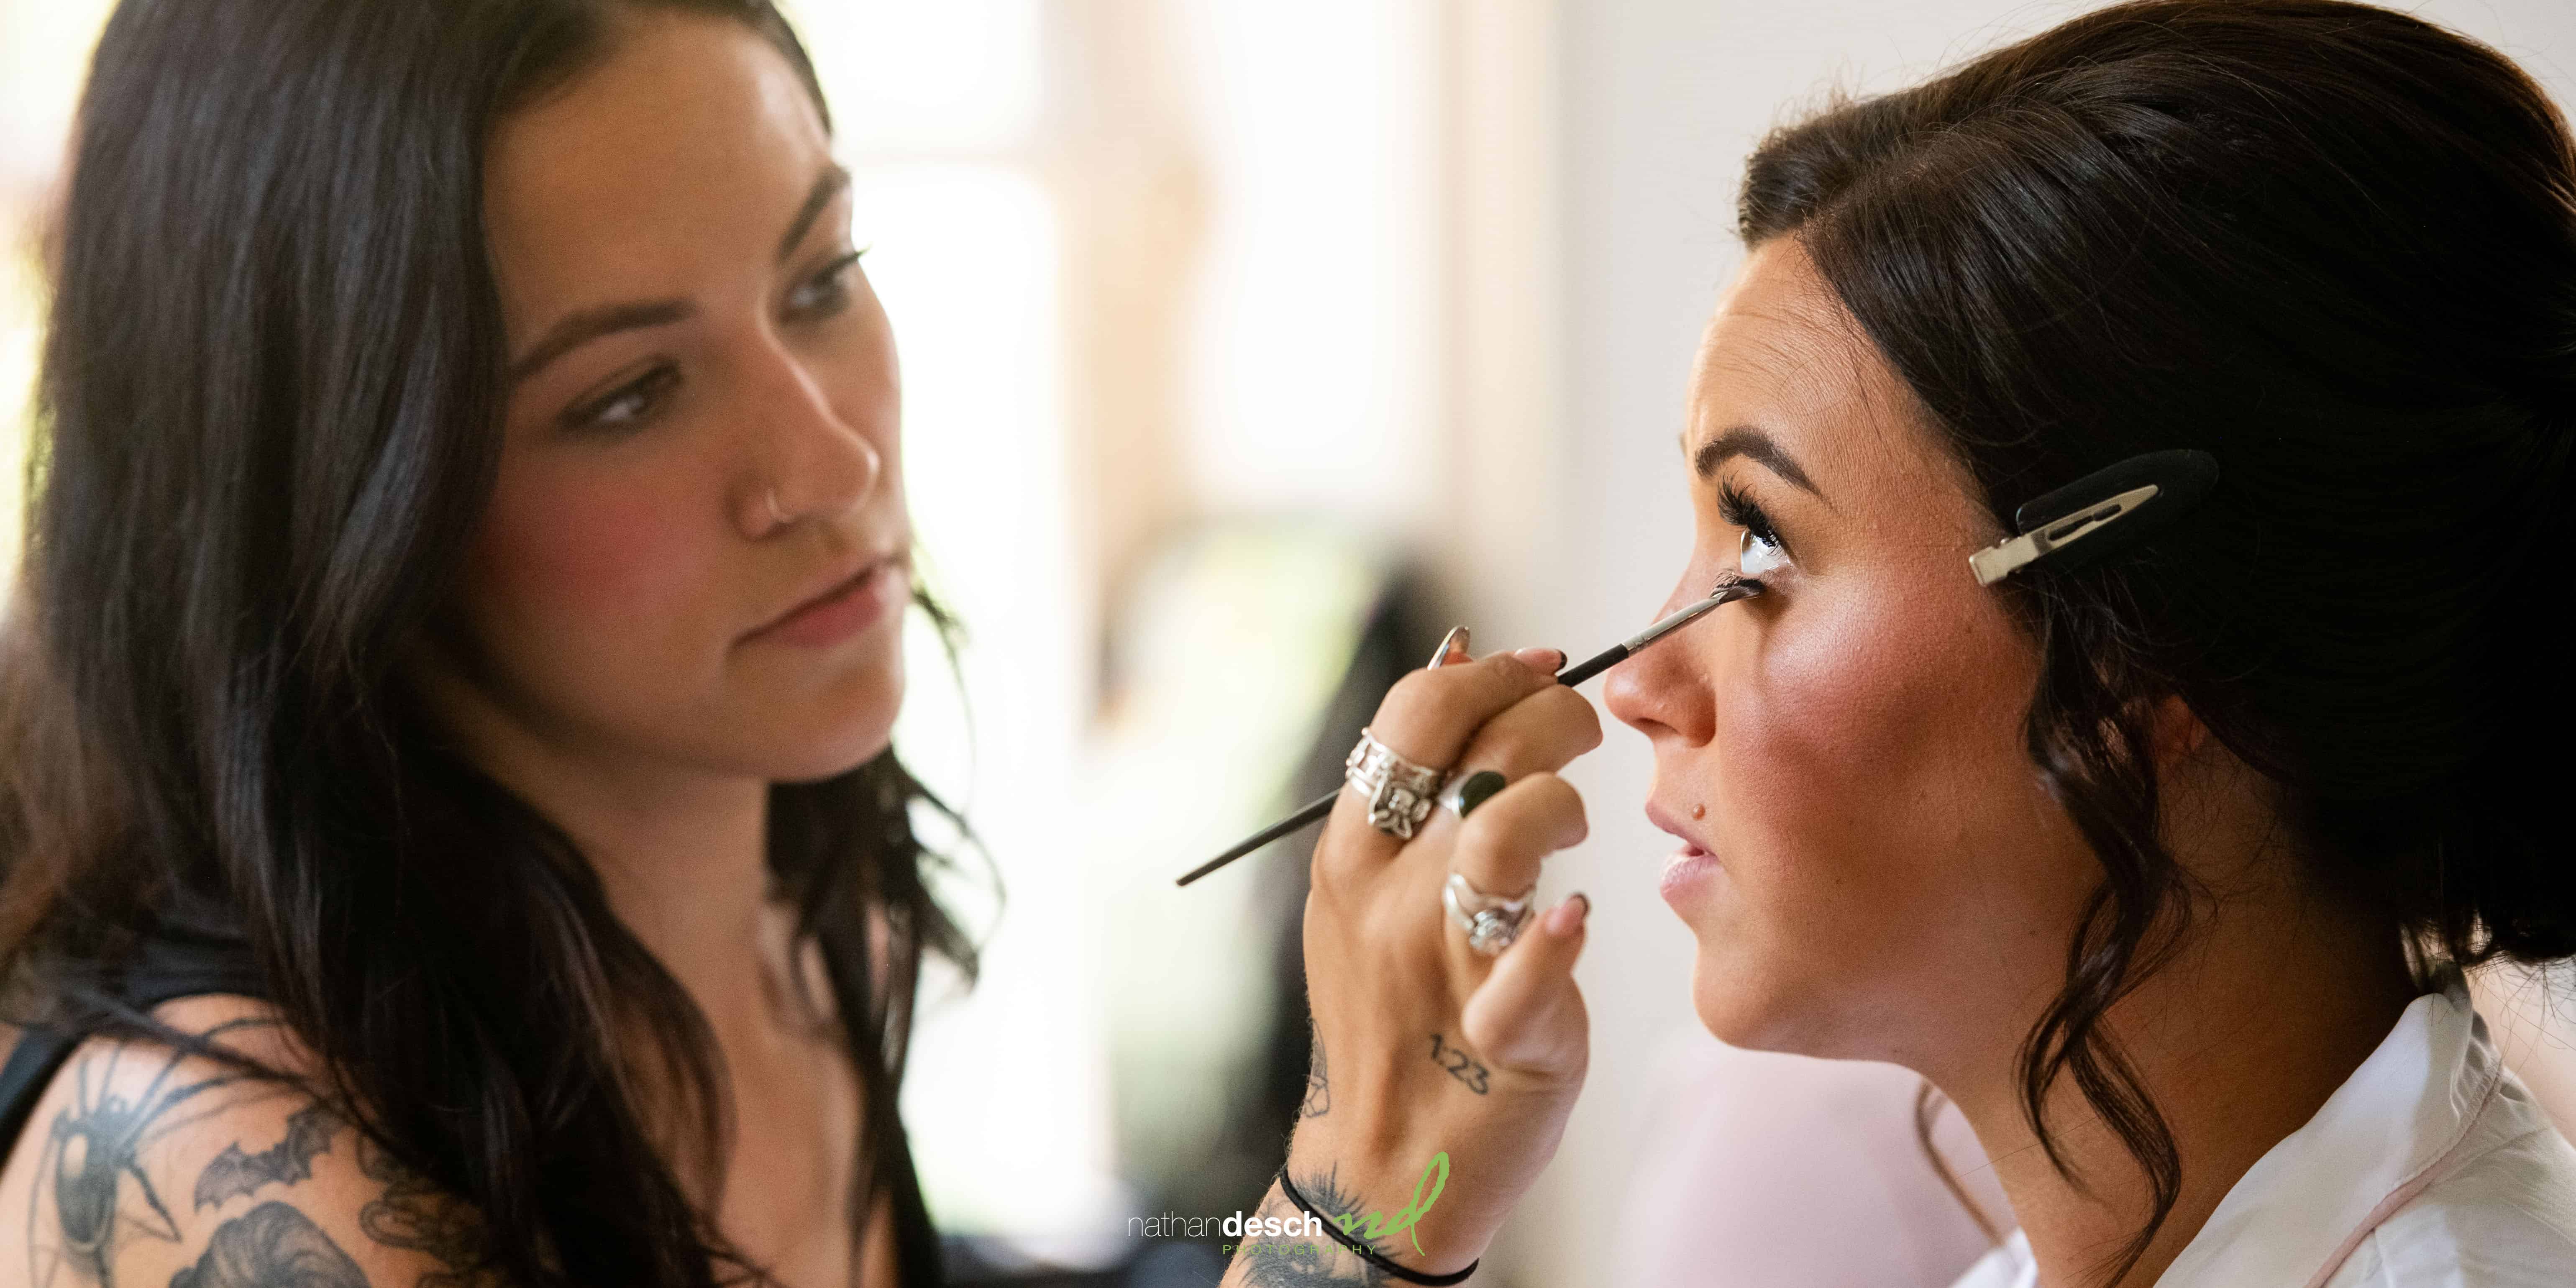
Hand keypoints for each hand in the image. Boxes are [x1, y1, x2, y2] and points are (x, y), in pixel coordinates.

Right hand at [1226, 641, 1598, 1283]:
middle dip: (1547, 714)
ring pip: (1500, 836)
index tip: (1540, 670)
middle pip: (1471, 754)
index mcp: (1349, 854)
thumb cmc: (1396, 1010)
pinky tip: (1576, 918)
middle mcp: (1386, 899)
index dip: (1491, 675)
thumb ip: (1406, 786)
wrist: (1383, 1163)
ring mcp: (1441, 966)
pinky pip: (1529, 972)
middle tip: (1578, 734)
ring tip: (1577, 827)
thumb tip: (1458, 656)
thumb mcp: (1366, 893)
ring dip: (1559, 804)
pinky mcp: (1505, 1038)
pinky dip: (1560, 937)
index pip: (1414, 714)